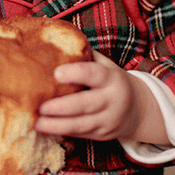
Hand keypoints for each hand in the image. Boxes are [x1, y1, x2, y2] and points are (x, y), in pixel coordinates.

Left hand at [35, 52, 166, 144]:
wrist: (138, 110)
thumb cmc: (111, 81)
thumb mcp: (105, 65)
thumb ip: (84, 56)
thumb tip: (55, 39)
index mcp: (112, 78)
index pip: (94, 74)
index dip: (76, 73)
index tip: (56, 73)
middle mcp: (113, 100)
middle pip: (85, 104)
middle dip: (61, 107)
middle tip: (39, 106)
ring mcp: (108, 120)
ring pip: (80, 125)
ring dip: (56, 125)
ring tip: (36, 123)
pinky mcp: (101, 135)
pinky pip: (79, 134)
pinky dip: (60, 132)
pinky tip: (44, 128)